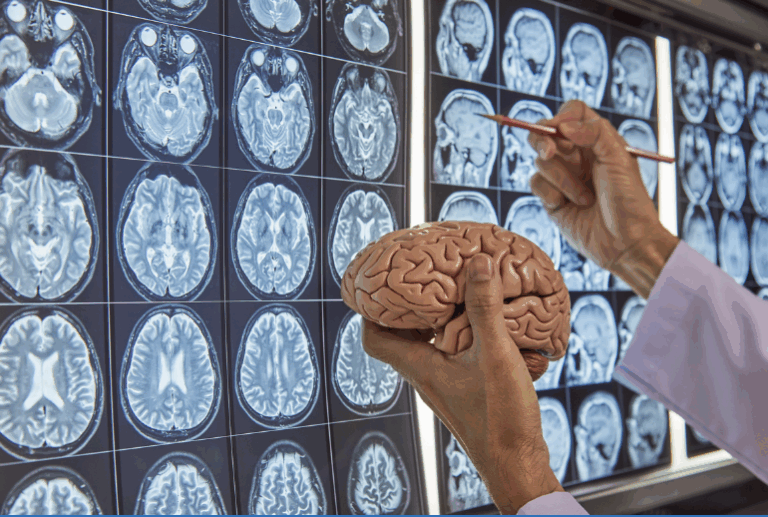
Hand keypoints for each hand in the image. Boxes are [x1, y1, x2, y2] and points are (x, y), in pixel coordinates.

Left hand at [362, 254, 562, 513]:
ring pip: (427, 346)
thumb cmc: (500, 419)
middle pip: (400, 338)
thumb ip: (485, 308)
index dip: (371, 310)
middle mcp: (426, 377)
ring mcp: (445, 385)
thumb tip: (478, 263)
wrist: (518, 466)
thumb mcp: (494, 354)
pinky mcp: (465, 391)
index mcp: (421, 368)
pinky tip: (485, 324)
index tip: (382, 284)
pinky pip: (450, 355)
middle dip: (407, 308)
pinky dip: (459, 335)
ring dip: (436, 320)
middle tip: (420, 280)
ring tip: (453, 293)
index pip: (374, 338)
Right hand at [527, 100, 678, 297]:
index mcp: (597, 140)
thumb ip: (594, 132)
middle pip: (545, 133)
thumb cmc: (630, 201)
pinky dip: (552, 193)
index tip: (560, 129)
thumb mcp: (620, 158)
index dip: (562, 116)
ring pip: (541, 161)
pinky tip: (571, 206)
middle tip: (550, 152)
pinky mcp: (551, 198)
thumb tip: (563, 125)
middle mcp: (578, 155)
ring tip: (585, 197)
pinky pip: (536, 183)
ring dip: (562, 179)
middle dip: (543, 140)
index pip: (572, 113)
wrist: (626, 243)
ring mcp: (563, 176)